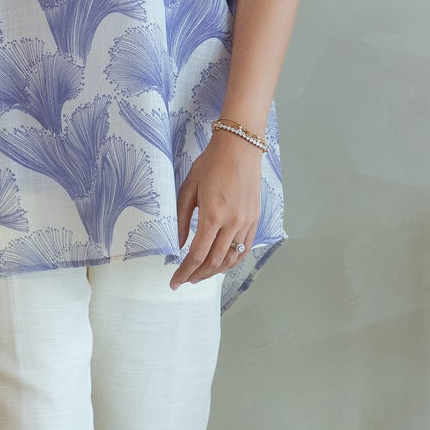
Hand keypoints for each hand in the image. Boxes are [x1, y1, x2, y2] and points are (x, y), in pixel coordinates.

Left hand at [169, 132, 260, 287]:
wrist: (239, 148)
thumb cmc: (211, 164)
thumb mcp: (188, 189)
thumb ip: (182, 220)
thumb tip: (178, 244)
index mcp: (213, 215)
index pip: (197, 255)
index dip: (184, 272)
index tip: (174, 282)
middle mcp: (232, 223)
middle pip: (214, 262)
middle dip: (197, 275)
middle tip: (185, 280)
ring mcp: (246, 222)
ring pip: (231, 259)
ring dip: (214, 271)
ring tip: (200, 274)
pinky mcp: (255, 219)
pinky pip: (245, 248)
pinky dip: (232, 261)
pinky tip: (221, 264)